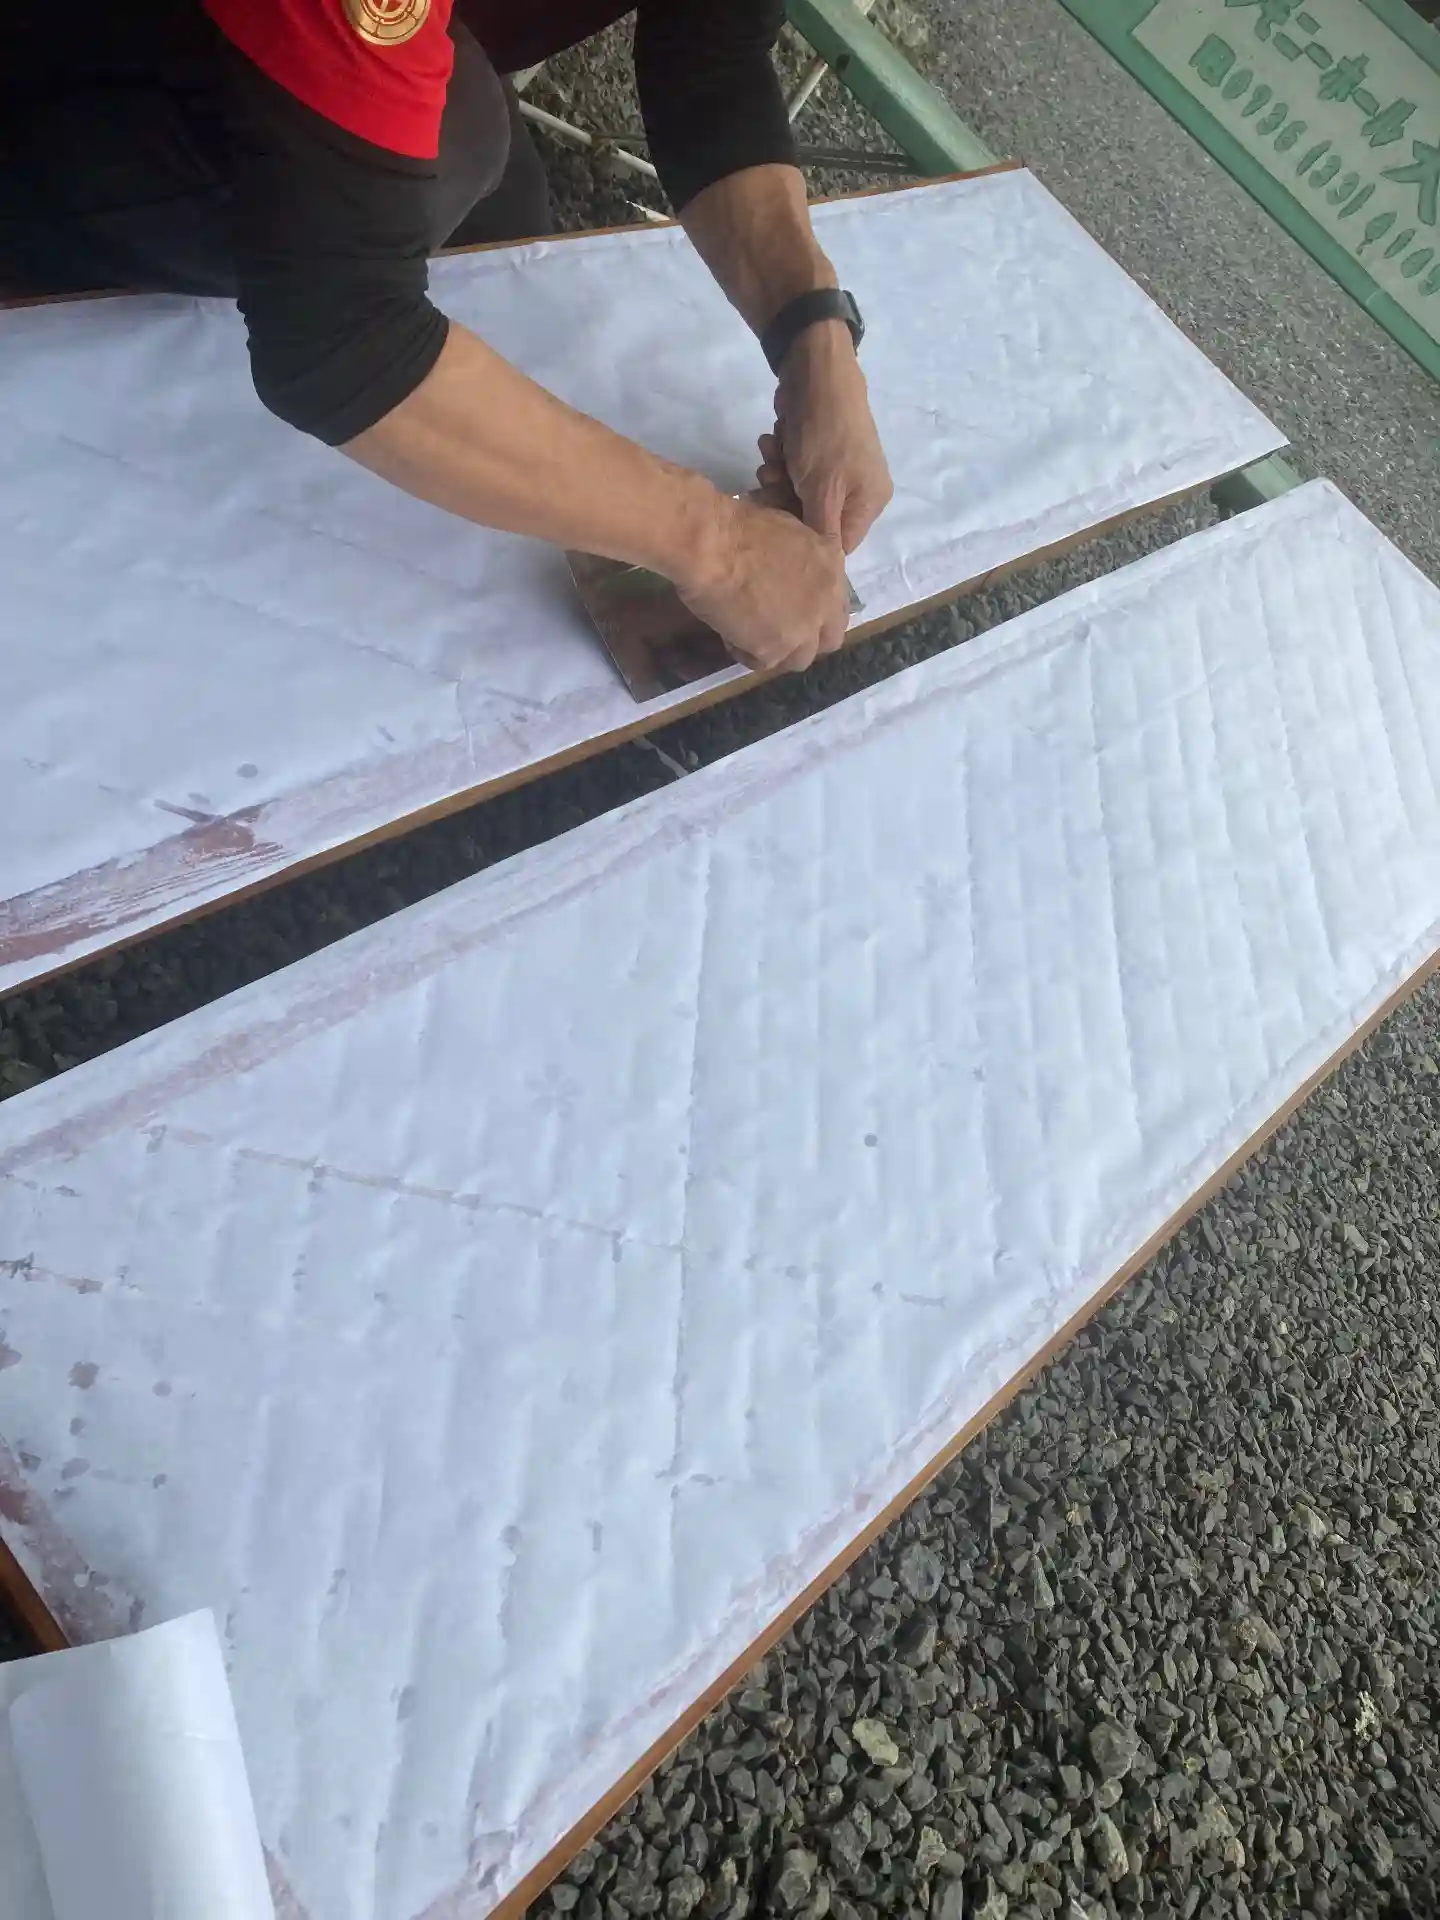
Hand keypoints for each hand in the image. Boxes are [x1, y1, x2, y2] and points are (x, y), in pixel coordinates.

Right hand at [675, 491, 849, 674]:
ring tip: (750, 634)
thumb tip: (792, 571)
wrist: (712, 545)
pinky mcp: (776, 650)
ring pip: (800, 659)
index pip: (837, 604)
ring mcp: (804, 629)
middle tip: (778, 632)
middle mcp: (826, 601)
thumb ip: (801, 559)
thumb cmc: (737, 527)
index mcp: (831, 565)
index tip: (795, 611)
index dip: (817, 612)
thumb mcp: (786, 531)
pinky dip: (745, 651)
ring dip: (778, 651)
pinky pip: (763, 663)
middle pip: (830, 639)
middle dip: (808, 639)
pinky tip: (728, 633)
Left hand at [759, 322, 892, 553]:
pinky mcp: (815, 451)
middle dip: (785, 502)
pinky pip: (792, 469)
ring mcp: (836, 469)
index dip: (808, 544)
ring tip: (771, 456)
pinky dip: (779, 458)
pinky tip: (773, 441)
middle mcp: (858, 490)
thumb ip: (822, 531)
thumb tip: (826, 568)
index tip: (781, 534)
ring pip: (796, 494)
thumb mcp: (823, 490)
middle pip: (813, 520)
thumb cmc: (825, 435)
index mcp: (870, 503)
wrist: (815, 370)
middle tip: (768, 484)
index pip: (839, 546)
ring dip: (776, 477)